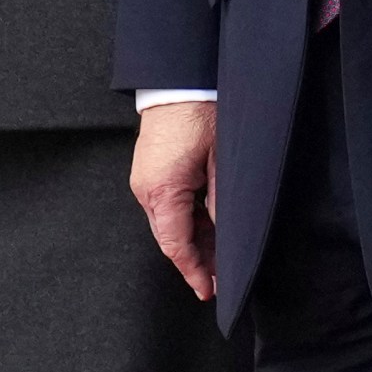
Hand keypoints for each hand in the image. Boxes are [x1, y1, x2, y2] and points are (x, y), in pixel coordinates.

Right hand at [131, 102, 218, 300]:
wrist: (179, 81)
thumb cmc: (201, 114)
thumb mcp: (221, 162)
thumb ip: (220, 202)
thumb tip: (225, 234)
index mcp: (162, 191)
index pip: (176, 245)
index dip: (194, 271)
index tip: (208, 290)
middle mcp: (146, 190)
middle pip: (171, 237)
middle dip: (197, 259)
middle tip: (220, 278)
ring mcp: (146, 181)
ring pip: (171, 222)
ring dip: (194, 240)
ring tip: (220, 256)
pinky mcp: (151, 171)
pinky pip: (168, 205)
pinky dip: (187, 220)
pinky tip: (208, 226)